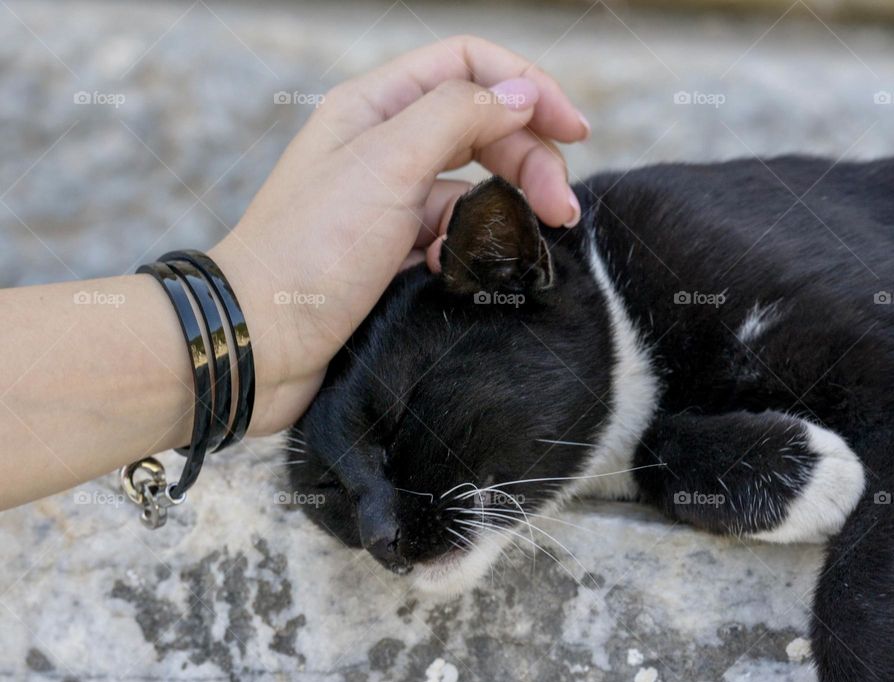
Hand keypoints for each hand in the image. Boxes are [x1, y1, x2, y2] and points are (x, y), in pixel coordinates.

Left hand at [210, 35, 589, 435]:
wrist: (257, 341)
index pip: (467, 65)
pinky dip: (470, 246)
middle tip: (563, 208)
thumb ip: (458, 115)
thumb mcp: (388, 165)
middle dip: (531, 156)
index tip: (573, 130)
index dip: (526, 86)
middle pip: (481, 124)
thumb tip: (520, 94)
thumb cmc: (308, 252)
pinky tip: (460, 268)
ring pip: (472, 182)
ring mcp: (388, 199)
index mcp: (374, 105)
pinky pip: (453, 232)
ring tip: (534, 239)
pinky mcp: (392, 250)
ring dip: (508, 205)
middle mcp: (383, 144)